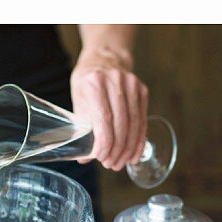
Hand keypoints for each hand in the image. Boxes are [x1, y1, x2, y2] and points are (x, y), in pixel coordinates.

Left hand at [70, 49, 148, 170]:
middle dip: (116, 149)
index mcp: (94, 82)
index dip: (104, 142)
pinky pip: (142, 121)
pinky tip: (133, 154)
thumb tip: (84, 158)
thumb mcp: (79, 96)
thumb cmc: (89, 80)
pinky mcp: (142, 91)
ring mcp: (132, 85)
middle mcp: (115, 81)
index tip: (101, 157)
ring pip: (134, 124)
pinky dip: (138, 140)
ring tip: (121, 163)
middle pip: (120, 124)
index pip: (103, 118)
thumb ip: (82, 125)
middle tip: (111, 164)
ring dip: (128, 148)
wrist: (106, 56)